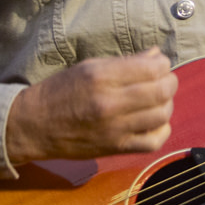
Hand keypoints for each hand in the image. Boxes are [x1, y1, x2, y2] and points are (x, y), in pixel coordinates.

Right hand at [6, 47, 177, 160]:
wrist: (34, 125)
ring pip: (162, 115)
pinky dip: (161, 130)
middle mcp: (109, 103)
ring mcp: (114, 128)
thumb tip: (157, 56)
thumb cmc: (60, 91)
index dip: (162, 63)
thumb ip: (125, 62)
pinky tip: (153, 121)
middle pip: (162, 91)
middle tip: (163, 80)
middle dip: (170, 82)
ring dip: (167, 104)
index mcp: (101, 77)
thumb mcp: (89, 67)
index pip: (152, 68)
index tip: (158, 63)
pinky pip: (153, 142)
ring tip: (158, 99)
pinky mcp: (115, 148)